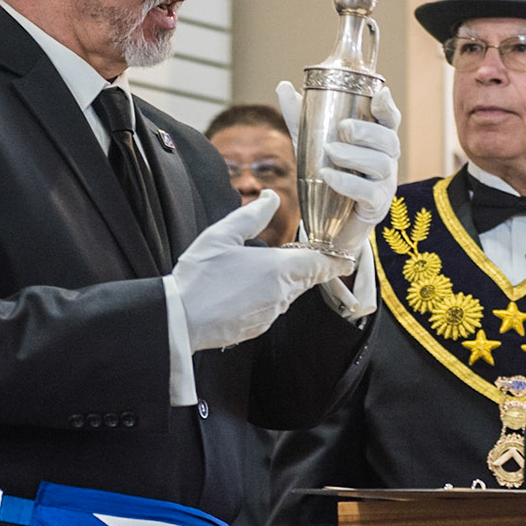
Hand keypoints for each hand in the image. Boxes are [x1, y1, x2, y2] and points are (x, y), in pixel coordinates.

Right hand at [173, 191, 345, 349]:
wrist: (179, 319)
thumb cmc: (199, 277)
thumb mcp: (223, 235)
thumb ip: (252, 215)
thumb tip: (271, 197)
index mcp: (279, 269)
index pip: (320, 264)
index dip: (335, 260)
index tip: (346, 258)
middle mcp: (282, 294)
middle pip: (306, 278)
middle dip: (306, 267)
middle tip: (300, 254)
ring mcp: (270, 314)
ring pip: (288, 294)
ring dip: (282, 282)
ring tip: (259, 270)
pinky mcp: (257, 328)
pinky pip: (271, 309)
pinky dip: (265, 297)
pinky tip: (242, 290)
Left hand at [274, 82, 402, 259]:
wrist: (328, 223)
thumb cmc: (327, 175)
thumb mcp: (310, 143)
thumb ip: (299, 116)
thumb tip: (284, 86)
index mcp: (376, 140)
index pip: (389, 119)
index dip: (387, 106)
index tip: (380, 93)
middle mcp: (386, 159)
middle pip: (388, 140)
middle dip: (368, 131)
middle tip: (344, 128)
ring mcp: (384, 183)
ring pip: (380, 164)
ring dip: (354, 155)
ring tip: (330, 152)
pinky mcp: (376, 206)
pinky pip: (368, 192)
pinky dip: (348, 183)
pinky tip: (328, 176)